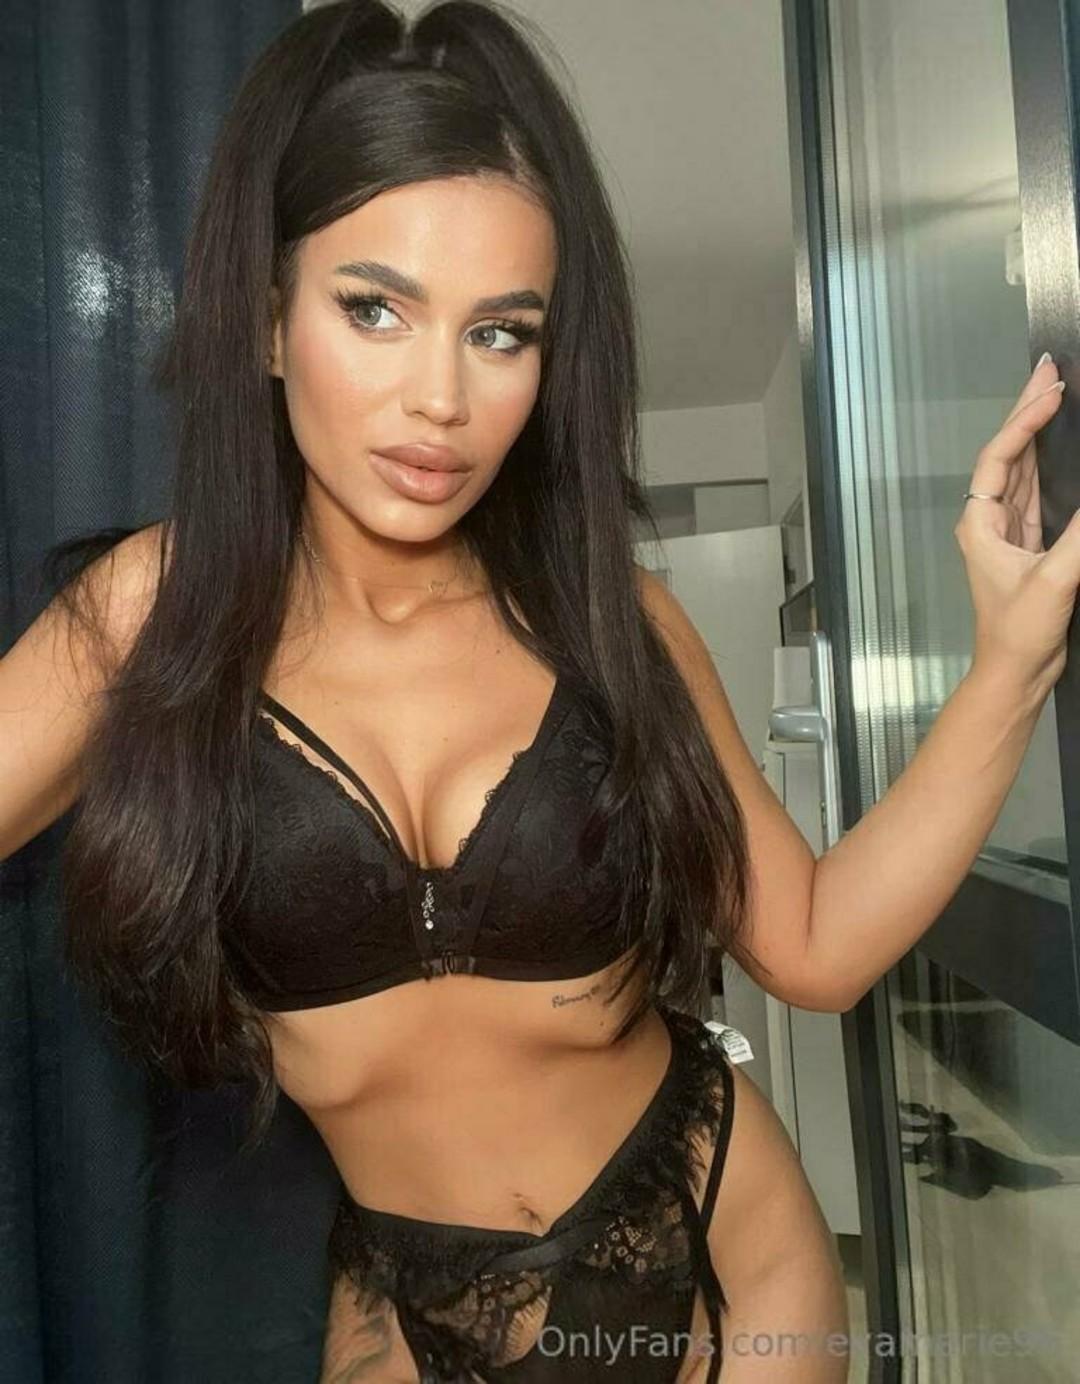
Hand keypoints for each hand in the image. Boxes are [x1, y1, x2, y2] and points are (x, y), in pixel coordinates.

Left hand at [954, 353, 1075, 694]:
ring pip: (1022, 471)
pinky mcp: (1030, 547)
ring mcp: (1009, 534)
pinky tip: (1060, 448)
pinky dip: (1050, 466)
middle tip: (1050, 372)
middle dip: (1028, 413)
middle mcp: (989, 523)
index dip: (1023, 421)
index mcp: (980, 524)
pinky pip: (1037, 494)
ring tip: (1056, 396)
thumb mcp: (1055, 579)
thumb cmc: (1018, 634)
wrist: (1017, 673)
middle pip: (1007, 455)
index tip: (1051, 392)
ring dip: (1038, 434)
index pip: (999, 457)